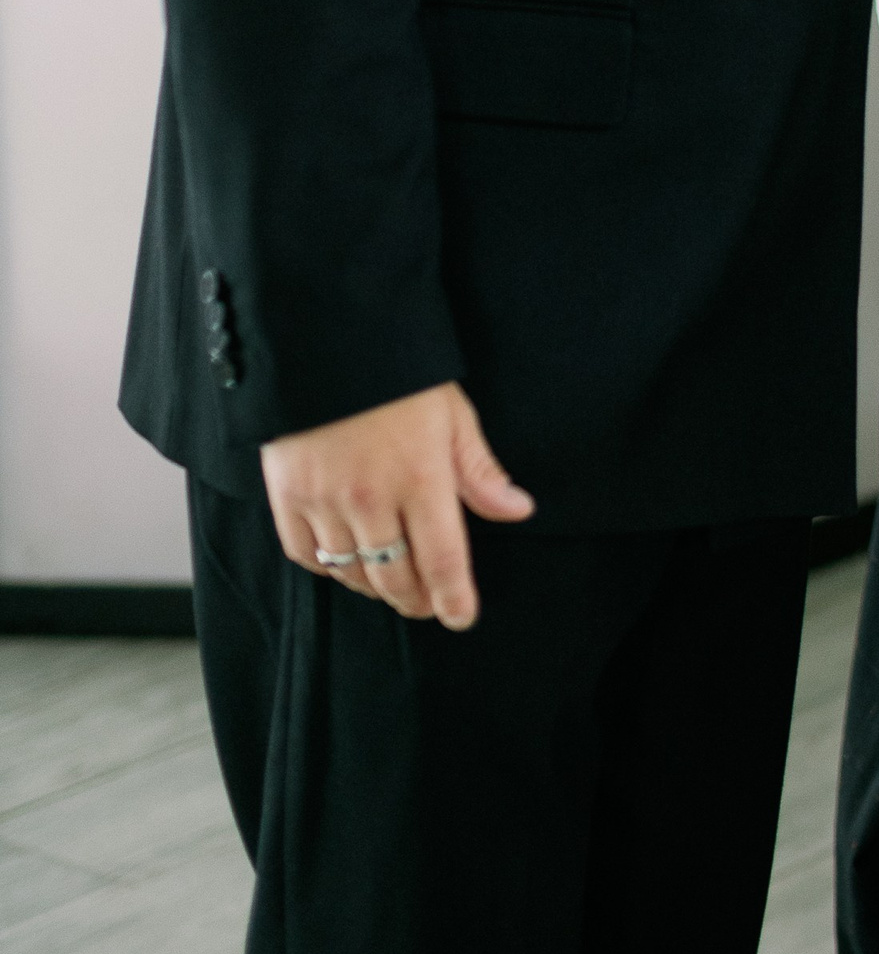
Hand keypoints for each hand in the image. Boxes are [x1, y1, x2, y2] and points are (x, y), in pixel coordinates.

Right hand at [260, 381, 534, 630]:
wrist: (322, 337)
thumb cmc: (397, 374)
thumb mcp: (452, 413)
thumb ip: (479, 470)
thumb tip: (517, 510)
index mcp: (420, 478)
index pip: (444, 561)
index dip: (455, 599)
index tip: (462, 616)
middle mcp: (371, 500)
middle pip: (396, 577)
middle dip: (417, 599)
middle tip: (428, 604)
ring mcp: (324, 501)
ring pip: (351, 573)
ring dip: (375, 588)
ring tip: (392, 586)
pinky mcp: (286, 496)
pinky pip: (306, 555)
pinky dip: (328, 567)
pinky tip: (345, 561)